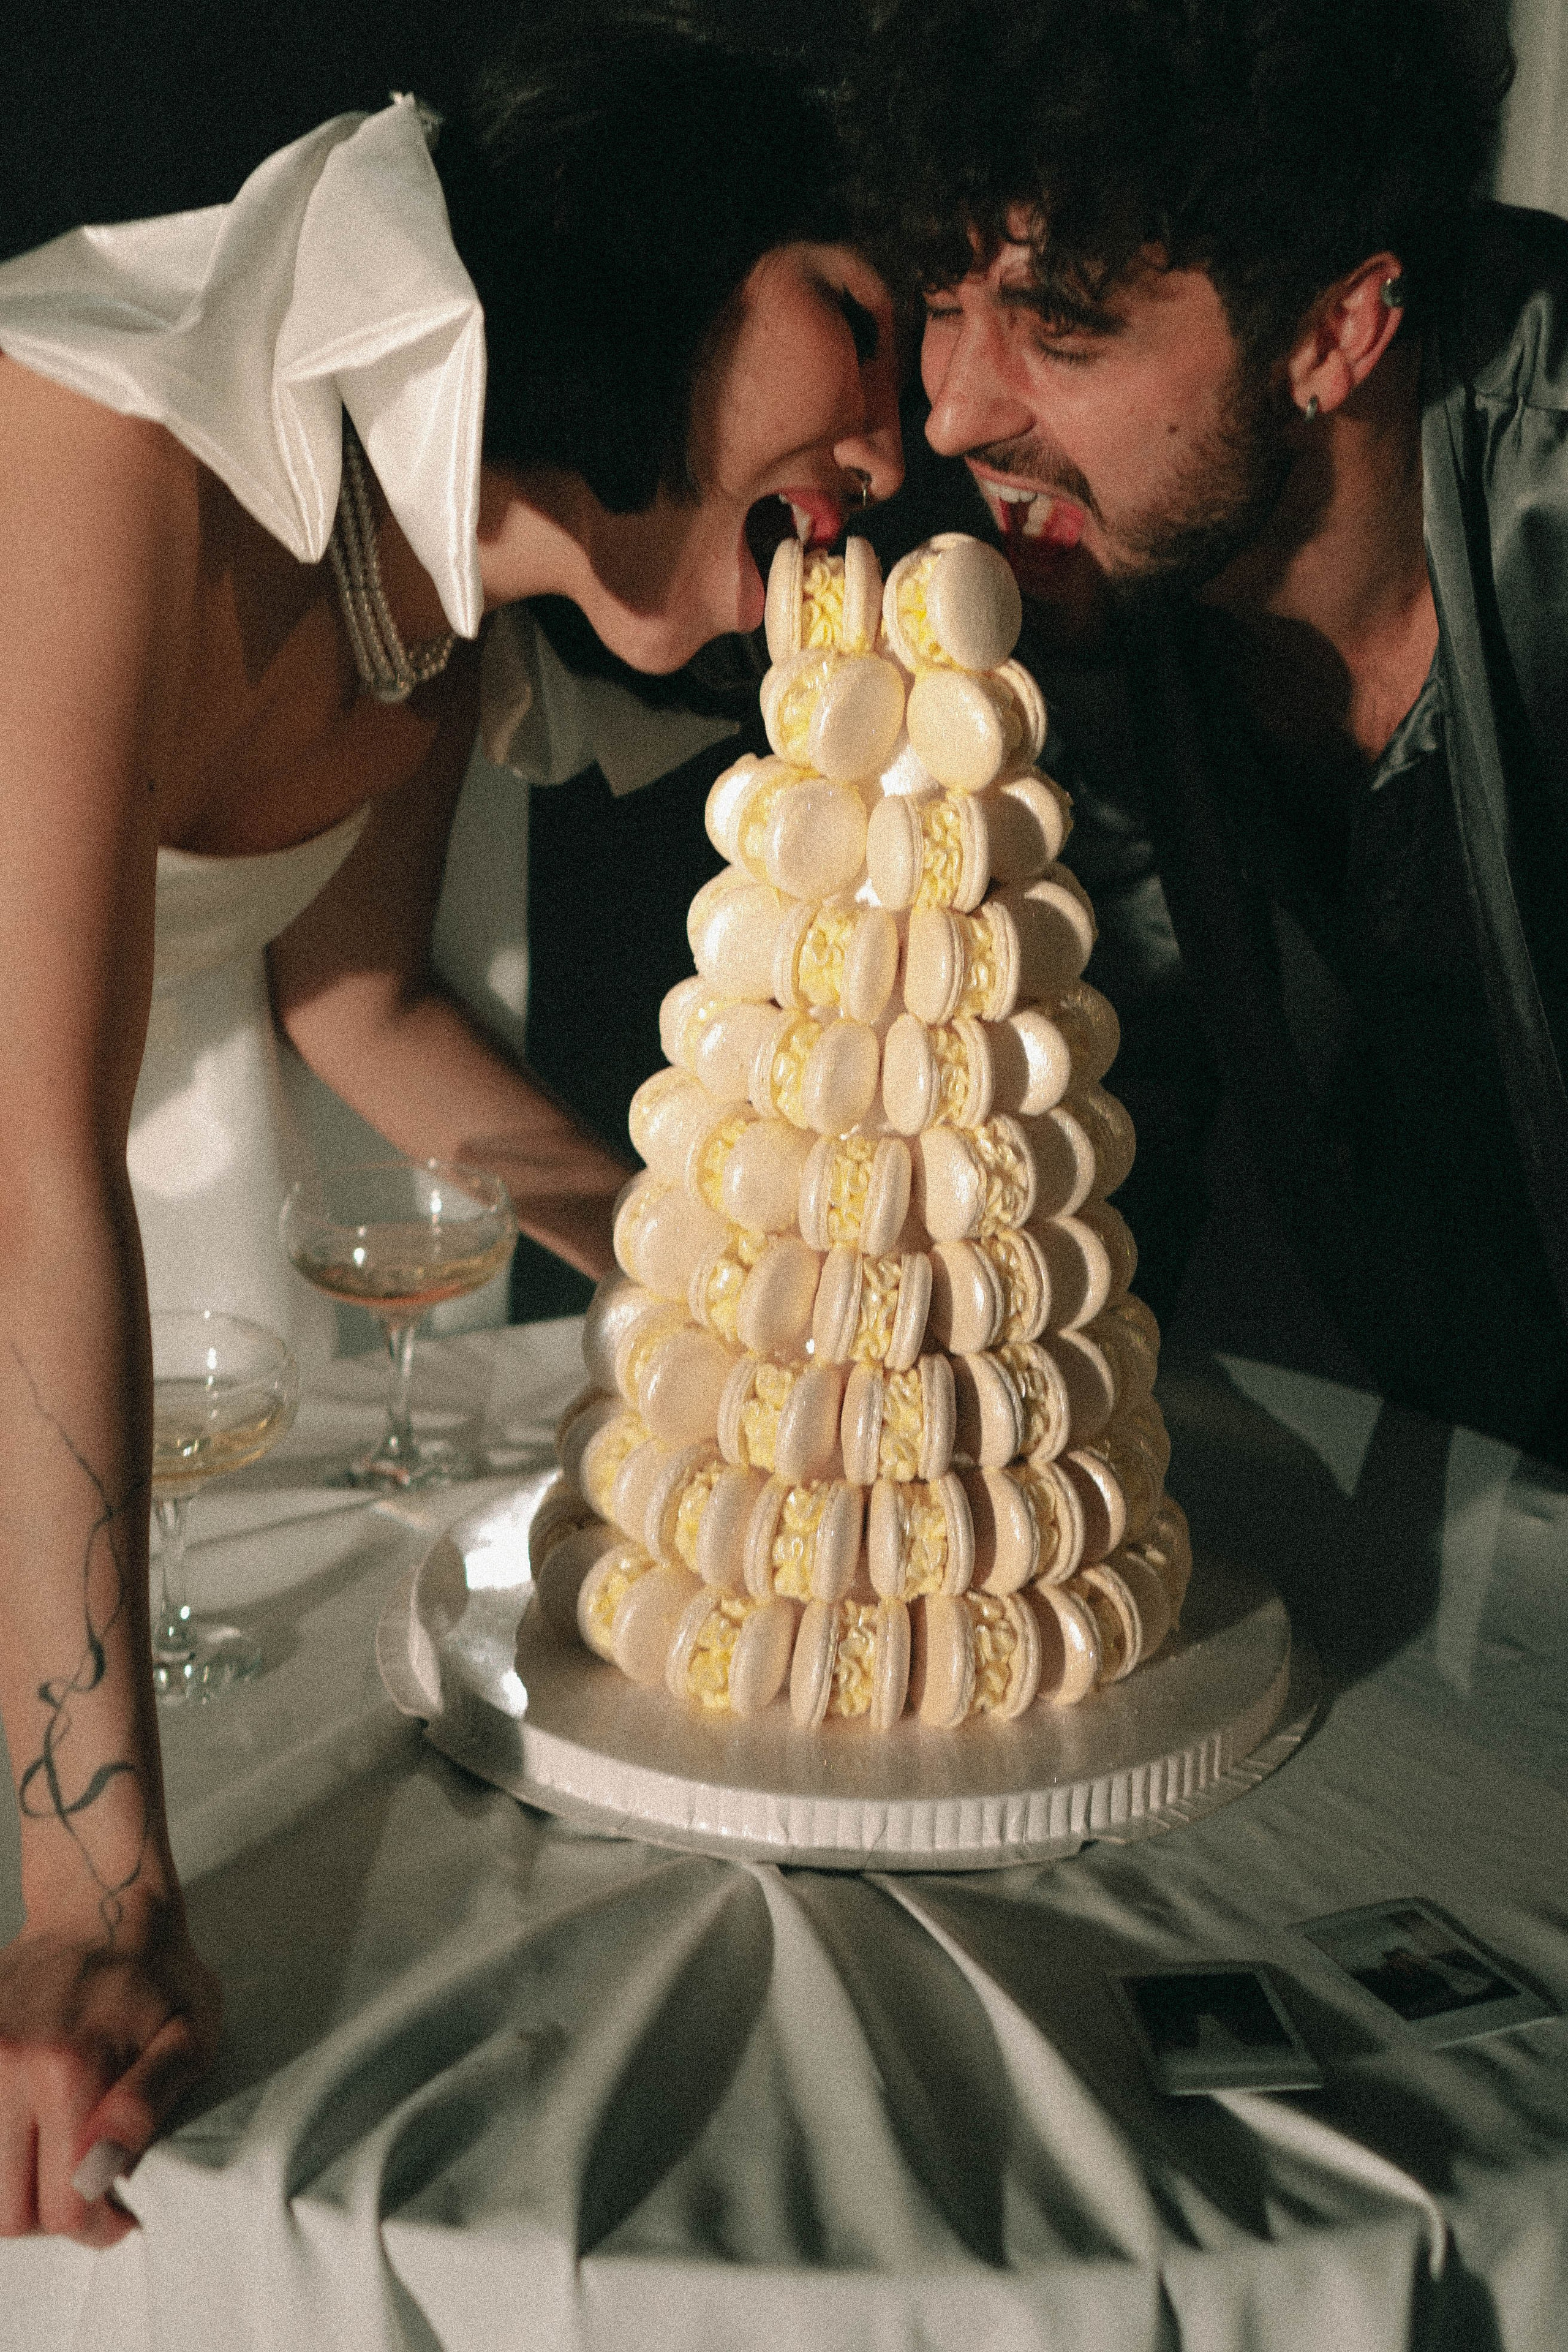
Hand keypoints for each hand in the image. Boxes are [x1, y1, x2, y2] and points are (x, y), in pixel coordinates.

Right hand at [0, 1907, 220, 2245]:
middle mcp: (8, 2067)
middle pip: (8, 2211)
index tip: (118, 2216)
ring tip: (58, 2160)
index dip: (95, 2228)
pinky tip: (31, 2131)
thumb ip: (148, 2103)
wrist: (100, 1901)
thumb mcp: (190, 2032)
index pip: (61, 2205)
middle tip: (88, 2190)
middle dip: (53, 2219)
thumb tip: (103, 2171)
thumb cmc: (156, 1973)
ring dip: (18, 2190)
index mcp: (69, 2068)